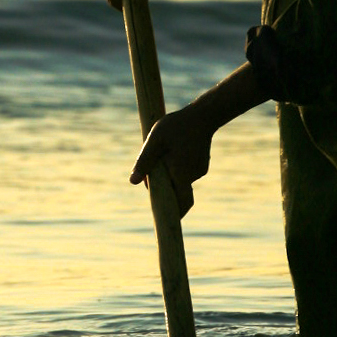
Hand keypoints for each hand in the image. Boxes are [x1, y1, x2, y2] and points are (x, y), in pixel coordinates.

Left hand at [130, 102, 214, 217]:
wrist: (204, 114)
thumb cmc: (177, 125)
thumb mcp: (155, 140)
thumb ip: (144, 161)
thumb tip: (132, 182)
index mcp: (181, 174)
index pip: (181, 203)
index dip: (174, 214)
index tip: (167, 221)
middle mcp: (192, 175)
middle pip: (176, 190)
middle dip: (164, 187)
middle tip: (153, 172)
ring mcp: (199, 170)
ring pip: (180, 179)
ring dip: (170, 173)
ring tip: (165, 152)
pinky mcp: (202, 164)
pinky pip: (186, 171)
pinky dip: (178, 167)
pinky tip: (175, 149)